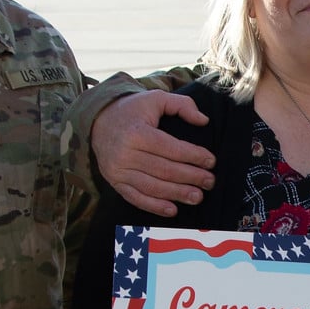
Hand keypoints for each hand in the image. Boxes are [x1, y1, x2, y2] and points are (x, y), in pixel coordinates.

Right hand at [93, 90, 214, 215]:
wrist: (98, 121)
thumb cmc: (133, 110)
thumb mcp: (156, 98)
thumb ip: (182, 105)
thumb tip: (203, 121)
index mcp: (137, 132)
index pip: (171, 148)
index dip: (194, 156)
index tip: (211, 161)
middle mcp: (126, 154)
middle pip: (164, 170)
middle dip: (191, 177)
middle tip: (210, 182)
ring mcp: (118, 171)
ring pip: (153, 187)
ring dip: (177, 194)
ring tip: (198, 196)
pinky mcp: (115, 182)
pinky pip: (136, 198)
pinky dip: (154, 206)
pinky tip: (173, 210)